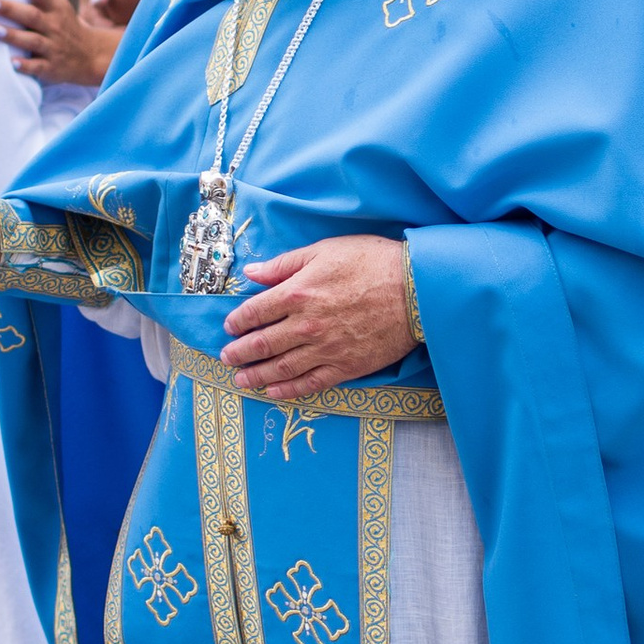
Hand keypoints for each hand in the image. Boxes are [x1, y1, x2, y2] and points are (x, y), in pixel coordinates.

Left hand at [0, 0, 110, 86]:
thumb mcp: (59, 0)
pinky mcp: (51, 68)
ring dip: (13, 36)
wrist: (91, 56)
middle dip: (11, 8)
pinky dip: (26, 65)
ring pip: (32, 41)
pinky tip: (12, 63)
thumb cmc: (66, 23)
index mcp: (54, 6)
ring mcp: (53, 47)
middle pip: (32, 15)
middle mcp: (54, 25)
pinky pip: (38, 67)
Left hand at [224, 237, 417, 402]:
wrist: (416, 289)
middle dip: (239, 352)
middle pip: (262, 344)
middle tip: (226, 357)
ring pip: (280, 368)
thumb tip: (252, 273)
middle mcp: (305, 325)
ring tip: (240, 379)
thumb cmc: (372, 262)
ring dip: (255, 375)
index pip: (255, 312)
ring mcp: (324, 349)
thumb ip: (285, 264)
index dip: (237, 321)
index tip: (229, 327)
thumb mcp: (324, 251)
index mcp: (297, 293)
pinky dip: (288, 390)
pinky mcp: (345, 367)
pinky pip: (310, 383)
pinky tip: (273, 392)